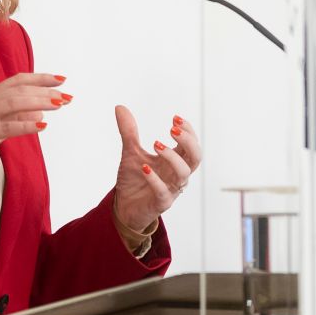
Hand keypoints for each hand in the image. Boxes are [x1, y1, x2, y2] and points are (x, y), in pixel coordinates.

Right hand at [0, 73, 67, 182]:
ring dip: (39, 102)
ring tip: (59, 105)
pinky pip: (6, 126)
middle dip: (45, 91)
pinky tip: (42, 125)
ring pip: (14, 102)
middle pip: (19, 89)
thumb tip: (41, 110)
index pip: (18, 80)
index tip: (61, 80)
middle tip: (66, 97)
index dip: (40, 78)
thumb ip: (16, 115)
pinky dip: (26, 124)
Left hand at [112, 106, 200, 231]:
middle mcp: (176, 174)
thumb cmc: (134, 180)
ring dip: (172, 157)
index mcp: (174, 161)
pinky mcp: (160, 203)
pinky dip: (155, 179)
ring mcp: (171, 189)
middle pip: (195, 157)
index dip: (188, 131)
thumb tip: (120, 107)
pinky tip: (144, 168)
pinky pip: (164, 192)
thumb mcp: (131, 152)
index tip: (174, 118)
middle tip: (172, 128)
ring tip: (156, 144)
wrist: (124, 207)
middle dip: (188, 141)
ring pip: (184, 173)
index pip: (191, 144)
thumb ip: (129, 132)